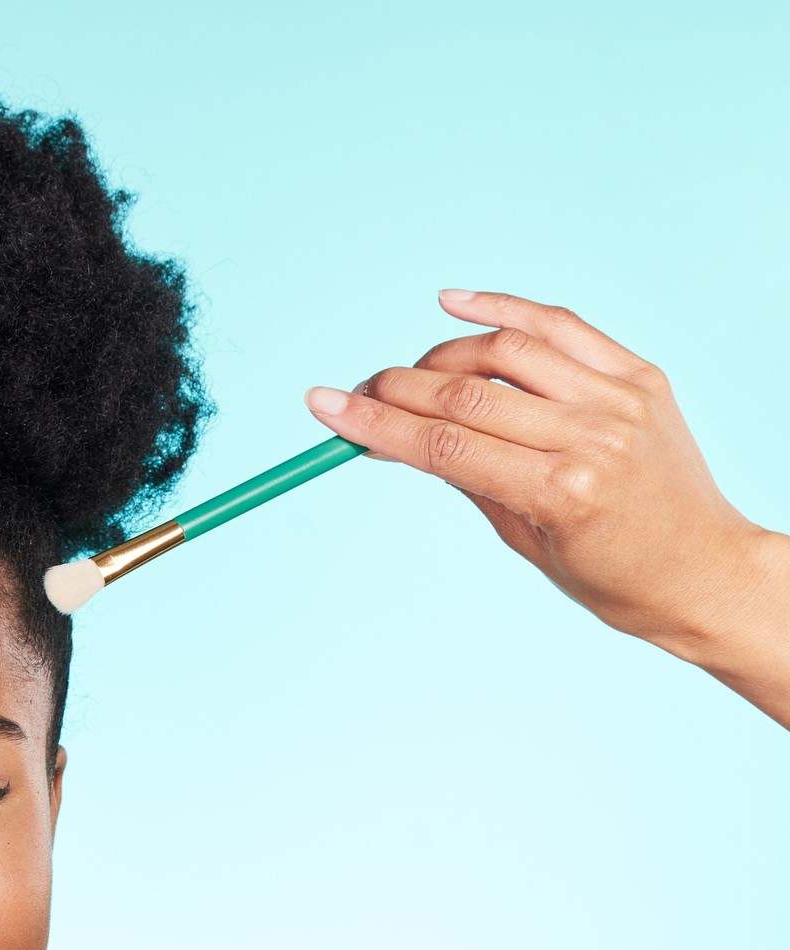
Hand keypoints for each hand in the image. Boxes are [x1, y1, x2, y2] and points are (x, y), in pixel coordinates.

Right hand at [305, 290, 789, 726]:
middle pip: (466, 394)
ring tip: (406, 376)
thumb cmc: (607, 573)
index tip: (323, 406)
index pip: (445, 444)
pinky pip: (561, 325)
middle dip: (394, 391)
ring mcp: (622, 399)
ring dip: (439, 356)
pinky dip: (502, 309)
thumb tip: (392, 435)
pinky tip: (454, 303)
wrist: (700, 568)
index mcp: (562, 493)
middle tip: (353, 395)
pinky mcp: (639, 374)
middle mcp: (595, 437)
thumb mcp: (522, 538)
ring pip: (505, 352)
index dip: (375, 424)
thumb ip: (464, 475)